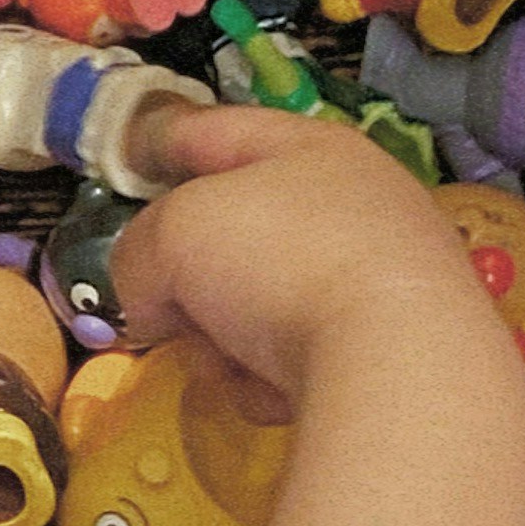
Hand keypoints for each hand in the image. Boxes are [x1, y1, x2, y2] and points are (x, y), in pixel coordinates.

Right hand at [114, 102, 509, 415]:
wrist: (400, 367)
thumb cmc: (283, 263)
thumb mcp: (174, 236)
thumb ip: (139, 255)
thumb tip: (153, 305)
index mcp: (308, 148)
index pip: (215, 130)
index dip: (159, 142)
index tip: (124, 165)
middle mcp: (353, 205)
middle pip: (236, 233)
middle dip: (189, 276)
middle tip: (163, 305)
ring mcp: (378, 280)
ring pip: (260, 305)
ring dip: (225, 340)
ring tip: (226, 364)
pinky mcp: (392, 352)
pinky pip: (301, 358)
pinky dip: (274, 378)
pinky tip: (276, 395)